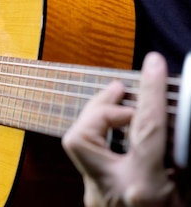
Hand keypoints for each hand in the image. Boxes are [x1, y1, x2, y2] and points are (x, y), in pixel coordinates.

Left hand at [62, 52, 184, 205]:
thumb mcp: (190, 191)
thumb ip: (183, 159)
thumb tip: (174, 123)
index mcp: (144, 188)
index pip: (144, 128)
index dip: (149, 91)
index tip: (154, 64)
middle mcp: (110, 189)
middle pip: (81, 136)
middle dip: (99, 107)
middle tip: (124, 93)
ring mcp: (96, 193)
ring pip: (77, 144)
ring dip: (98, 120)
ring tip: (125, 110)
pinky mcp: (92, 195)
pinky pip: (91, 157)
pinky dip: (107, 140)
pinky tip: (125, 137)